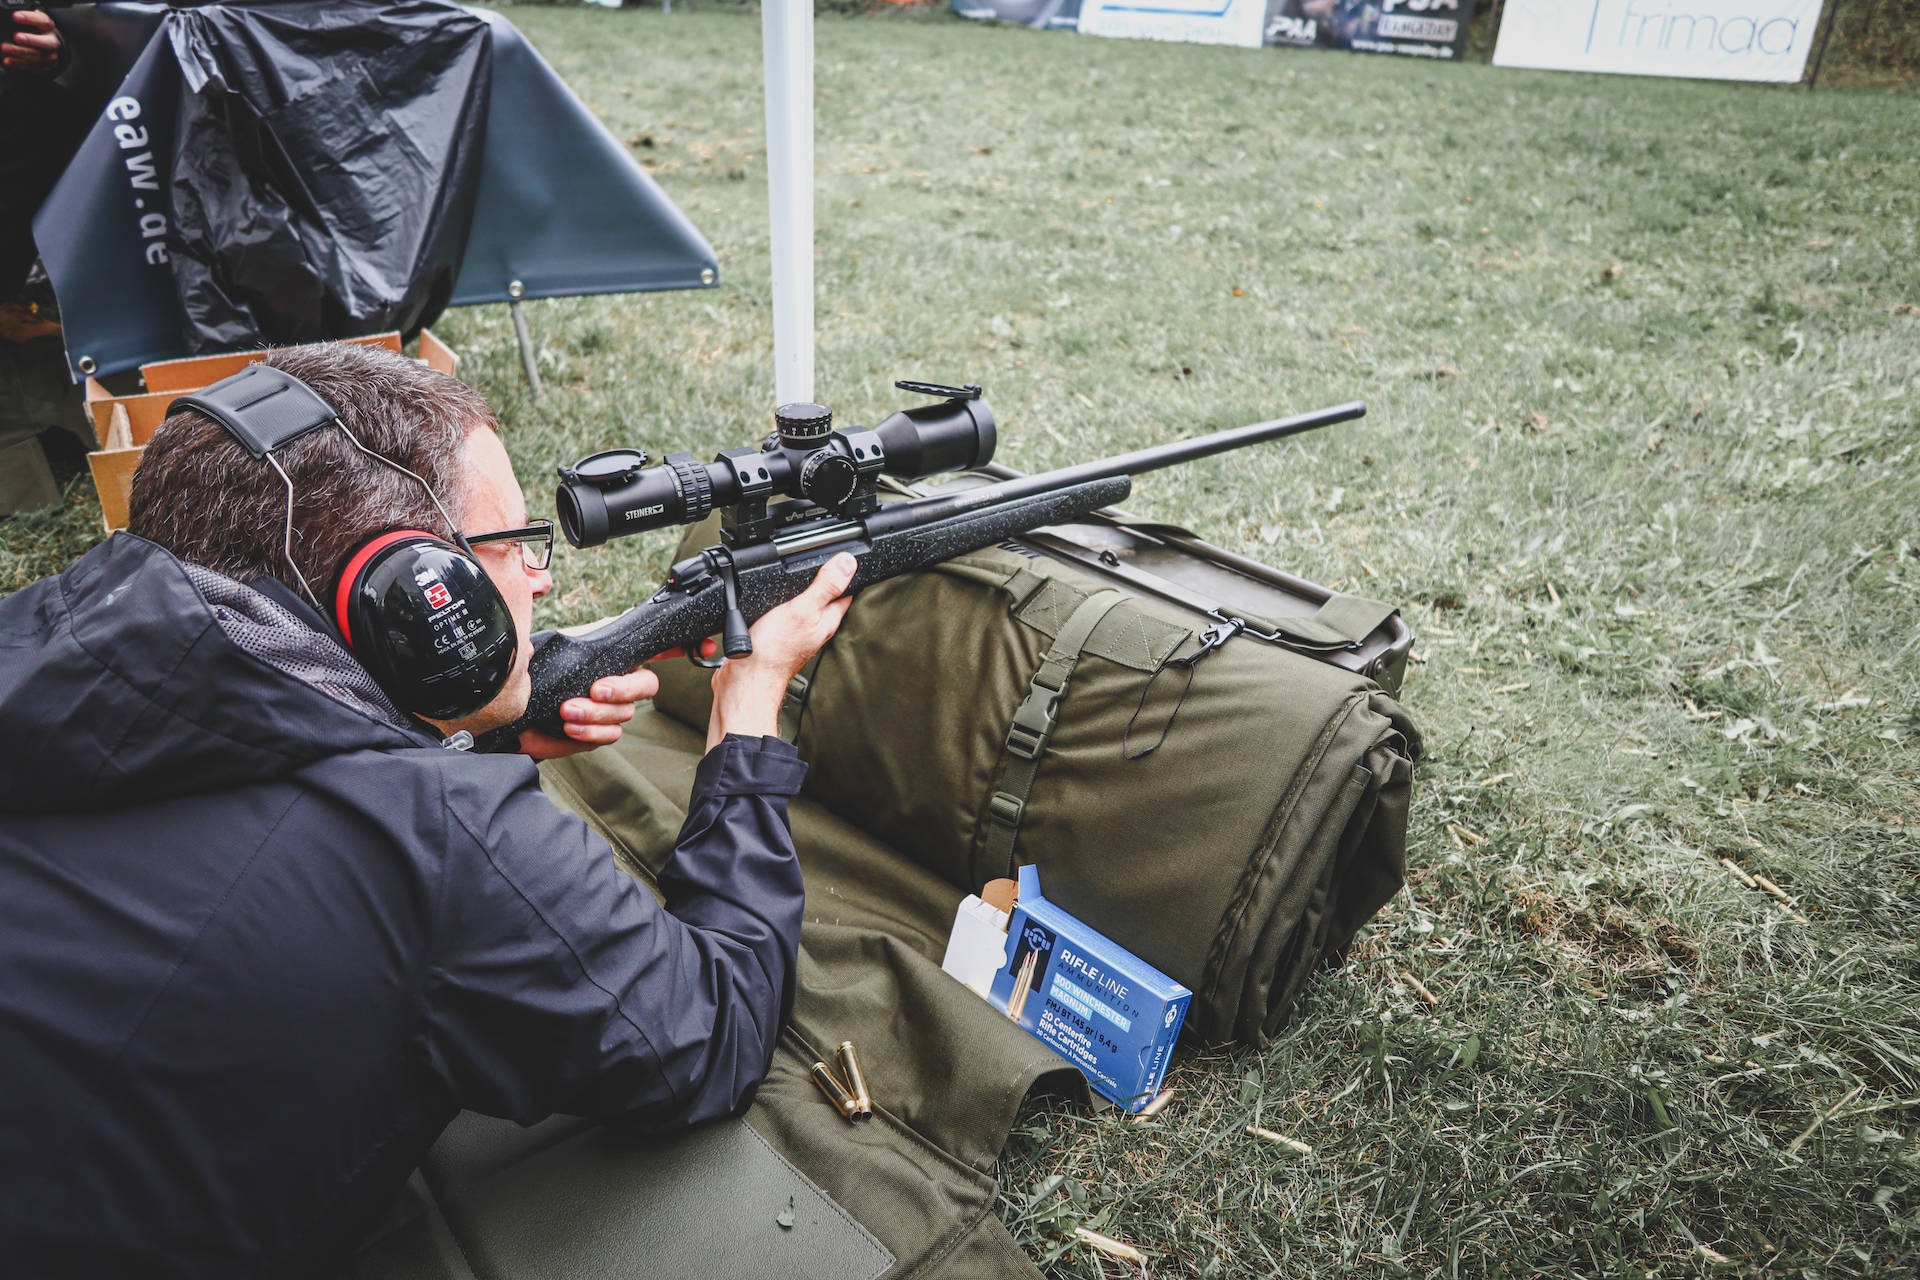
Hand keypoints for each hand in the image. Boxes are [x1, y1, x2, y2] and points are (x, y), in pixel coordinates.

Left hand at [2, 10, 62, 75]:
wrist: (44, 46)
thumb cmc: (33, 30)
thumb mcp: (30, 20)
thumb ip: (21, 18)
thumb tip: (6, 16)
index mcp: (48, 26)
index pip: (42, 21)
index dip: (30, 18)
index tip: (15, 16)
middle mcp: (52, 42)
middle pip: (46, 42)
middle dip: (30, 40)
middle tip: (16, 37)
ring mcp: (50, 56)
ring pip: (38, 56)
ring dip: (20, 52)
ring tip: (5, 48)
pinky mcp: (45, 67)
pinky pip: (32, 67)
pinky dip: (18, 64)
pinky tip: (7, 60)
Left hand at [516, 639, 716, 760]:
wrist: (501, 716)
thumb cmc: (526, 677)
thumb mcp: (551, 646)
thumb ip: (577, 632)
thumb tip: (592, 614)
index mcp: (609, 654)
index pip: (654, 646)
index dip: (682, 645)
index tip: (702, 644)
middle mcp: (614, 681)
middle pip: (647, 685)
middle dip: (624, 688)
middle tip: (597, 689)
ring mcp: (608, 710)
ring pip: (626, 713)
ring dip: (597, 713)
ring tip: (568, 711)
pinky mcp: (596, 735)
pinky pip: (609, 734)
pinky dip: (590, 730)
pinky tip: (569, 726)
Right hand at [706, 552, 855, 750]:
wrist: (746, 679)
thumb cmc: (773, 652)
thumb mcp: (802, 610)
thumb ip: (825, 586)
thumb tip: (848, 562)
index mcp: (826, 619)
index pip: (846, 591)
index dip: (848, 572)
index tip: (847, 556)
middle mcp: (815, 627)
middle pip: (827, 598)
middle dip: (827, 579)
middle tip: (828, 561)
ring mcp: (797, 633)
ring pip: (806, 606)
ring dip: (805, 590)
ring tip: (805, 574)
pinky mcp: (778, 637)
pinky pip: (787, 614)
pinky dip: (785, 603)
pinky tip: (778, 598)